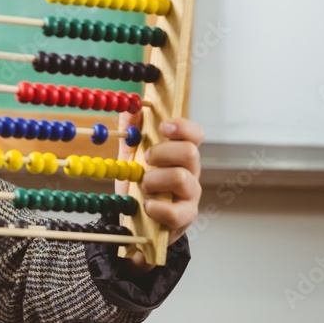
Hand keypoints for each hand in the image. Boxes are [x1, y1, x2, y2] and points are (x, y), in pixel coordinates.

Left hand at [116, 110, 203, 265]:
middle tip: (145, 158)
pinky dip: (158, 207)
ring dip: (155, 179)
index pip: (194, 134)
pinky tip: (147, 205)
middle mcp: (190, 171)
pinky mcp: (185, 217)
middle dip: (164, 152)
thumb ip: (131, 130)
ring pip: (182, 178)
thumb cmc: (137, 182)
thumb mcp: (129, 154)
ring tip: (143, 185)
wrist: (133, 218)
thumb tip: (131, 104)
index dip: (182, 127)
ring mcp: (190, 194)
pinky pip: (177, 212)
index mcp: (179, 152)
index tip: (163, 127)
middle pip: (190, 152)